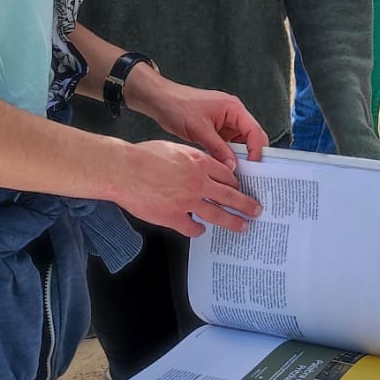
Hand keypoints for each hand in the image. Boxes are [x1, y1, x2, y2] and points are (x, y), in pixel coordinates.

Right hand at [106, 139, 262, 237]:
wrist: (124, 170)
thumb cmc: (144, 156)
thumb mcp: (176, 148)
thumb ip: (193, 159)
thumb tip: (202, 168)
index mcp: (199, 162)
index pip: (227, 174)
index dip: (236, 183)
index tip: (241, 189)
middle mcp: (198, 182)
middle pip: (230, 196)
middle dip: (246, 205)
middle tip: (256, 210)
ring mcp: (187, 201)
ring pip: (218, 214)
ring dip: (233, 222)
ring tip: (242, 227)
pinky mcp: (173, 217)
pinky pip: (193, 227)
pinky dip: (198, 229)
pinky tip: (199, 230)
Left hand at [124, 65, 268, 167]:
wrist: (161, 101)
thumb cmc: (179, 106)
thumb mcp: (200, 130)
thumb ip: (218, 148)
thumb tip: (232, 166)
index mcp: (234, 108)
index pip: (255, 131)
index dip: (257, 150)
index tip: (254, 166)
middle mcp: (233, 115)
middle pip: (251, 137)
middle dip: (251, 155)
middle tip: (249, 174)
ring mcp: (226, 122)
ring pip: (240, 143)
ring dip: (239, 157)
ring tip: (236, 173)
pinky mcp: (217, 130)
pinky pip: (228, 145)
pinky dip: (227, 156)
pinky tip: (224, 167)